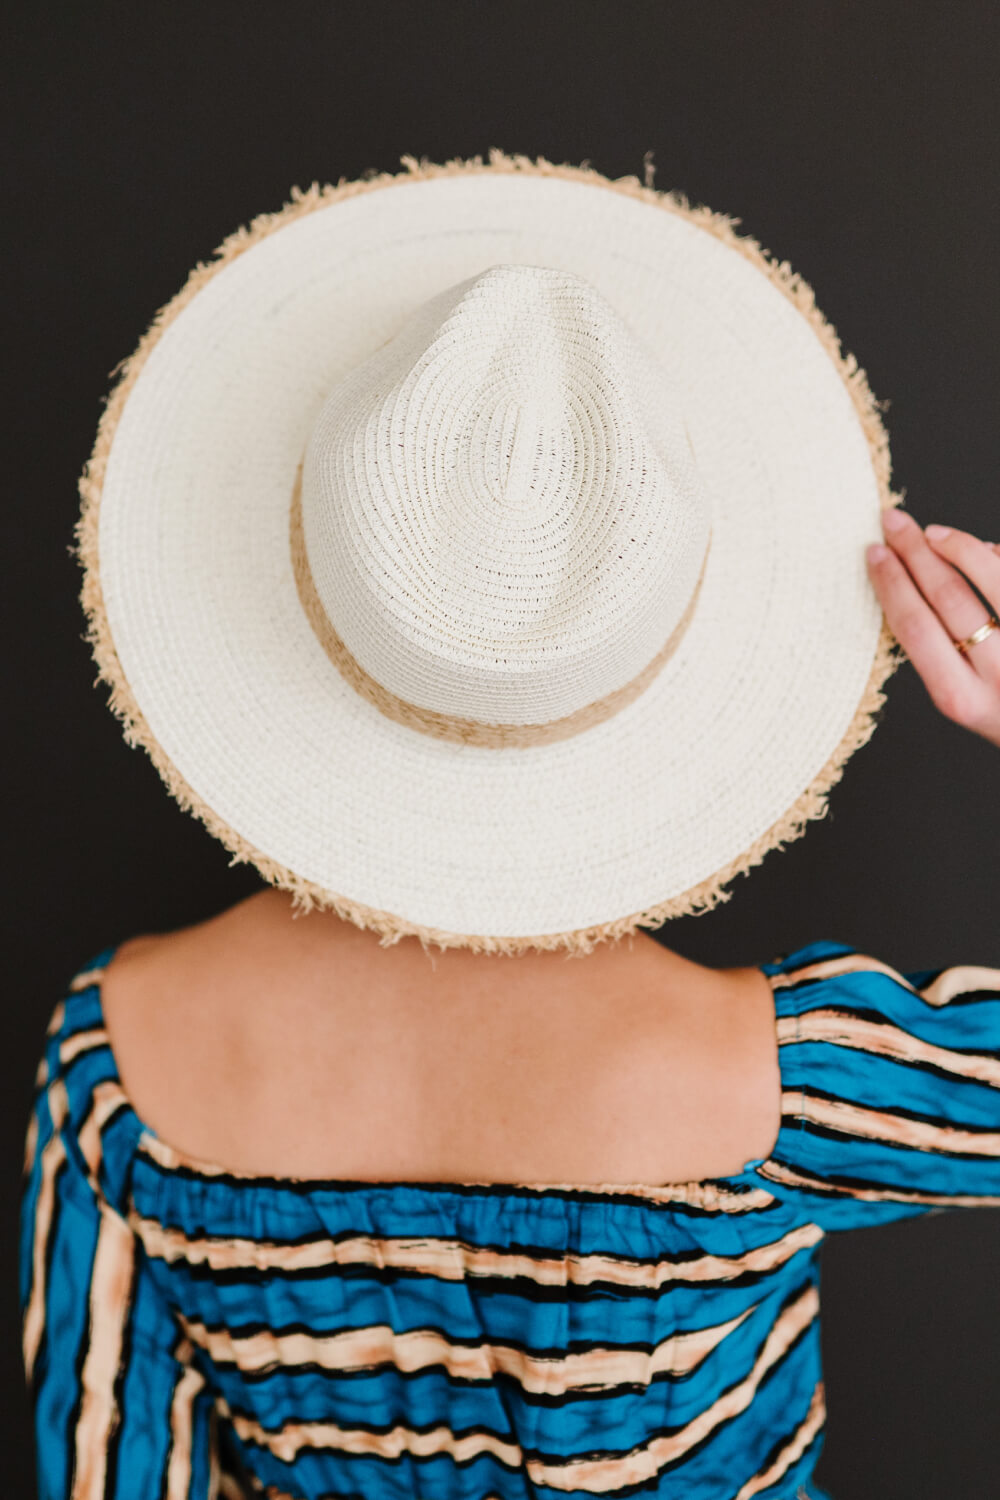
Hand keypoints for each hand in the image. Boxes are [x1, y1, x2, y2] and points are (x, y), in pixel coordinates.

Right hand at [866, 510, 999, 747]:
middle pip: (948, 597)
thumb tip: (920, 580)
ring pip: (992, 579)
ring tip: (934, 532)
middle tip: (894, 522)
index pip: (915, 627)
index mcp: (960, 696)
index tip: (874, 553)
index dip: (891, 583)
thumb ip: (942, 653)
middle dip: (915, 552)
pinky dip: (995, 559)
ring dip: (958, 546)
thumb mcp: (965, 698)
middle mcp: (998, 675)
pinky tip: (981, 550)